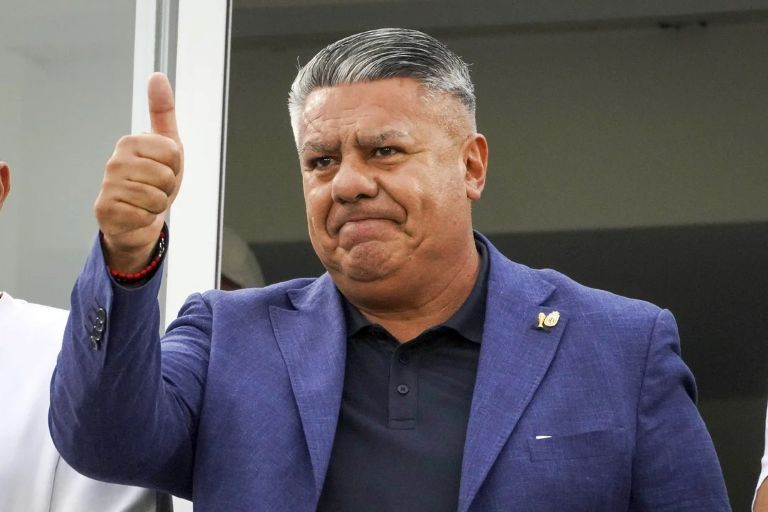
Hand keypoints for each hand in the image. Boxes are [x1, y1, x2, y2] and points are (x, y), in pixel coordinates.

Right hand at [94, 73, 183, 272]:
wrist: (138, 219)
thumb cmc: (153, 180)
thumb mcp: (167, 145)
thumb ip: (163, 111)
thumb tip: (157, 75)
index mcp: (130, 142)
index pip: (173, 152)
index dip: (175, 167)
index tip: (163, 170)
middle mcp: (115, 160)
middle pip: (166, 176)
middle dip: (168, 188)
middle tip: (155, 189)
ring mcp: (108, 185)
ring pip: (157, 198)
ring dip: (158, 205)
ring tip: (146, 202)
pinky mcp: (105, 209)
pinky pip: (144, 215)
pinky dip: (147, 219)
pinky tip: (137, 214)